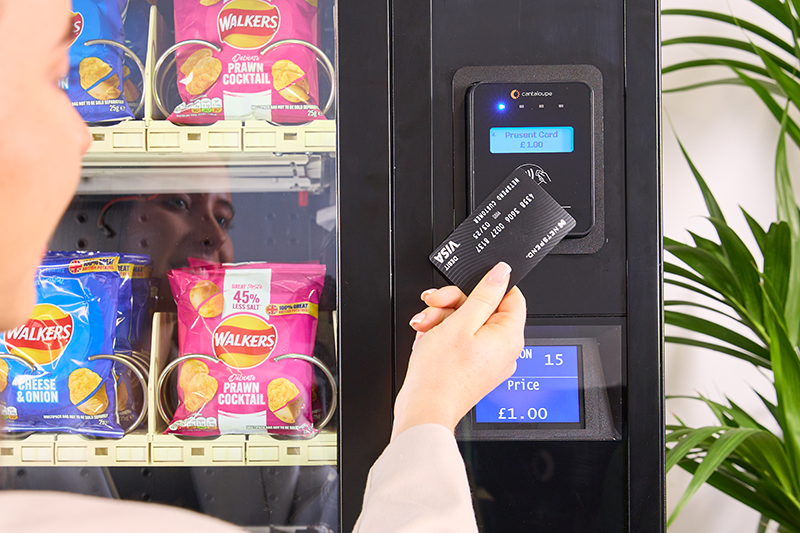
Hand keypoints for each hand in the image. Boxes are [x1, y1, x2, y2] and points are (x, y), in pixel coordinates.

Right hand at [391, 262, 526, 439]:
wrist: (424, 409)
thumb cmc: (441, 373)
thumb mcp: (461, 322)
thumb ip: (484, 293)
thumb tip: (502, 273)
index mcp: (509, 337)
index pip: (511, 296)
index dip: (487, 286)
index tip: (467, 284)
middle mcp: (504, 350)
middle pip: (484, 308)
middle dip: (454, 303)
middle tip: (435, 303)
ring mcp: (488, 361)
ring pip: (468, 323)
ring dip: (443, 317)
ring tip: (425, 325)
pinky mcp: (472, 368)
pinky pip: (462, 341)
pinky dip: (443, 334)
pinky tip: (427, 337)